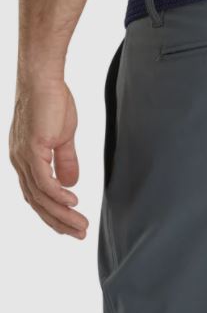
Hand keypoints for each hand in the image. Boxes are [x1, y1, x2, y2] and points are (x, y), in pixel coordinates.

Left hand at [9, 79, 88, 238]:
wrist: (43, 78)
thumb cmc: (52, 101)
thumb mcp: (63, 135)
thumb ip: (66, 160)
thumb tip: (72, 184)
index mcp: (25, 161)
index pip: (37, 196)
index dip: (54, 213)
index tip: (71, 226)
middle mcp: (19, 163)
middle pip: (37, 203)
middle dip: (59, 222)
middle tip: (79, 234)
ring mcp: (23, 158)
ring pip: (41, 197)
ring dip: (61, 214)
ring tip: (80, 225)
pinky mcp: (31, 149)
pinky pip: (43, 181)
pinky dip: (58, 194)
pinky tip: (72, 202)